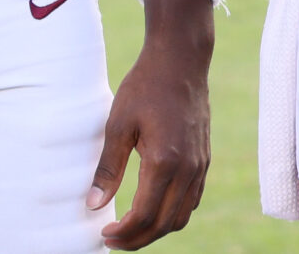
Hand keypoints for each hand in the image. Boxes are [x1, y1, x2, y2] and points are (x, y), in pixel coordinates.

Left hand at [88, 0, 211, 247]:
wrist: (180, 61)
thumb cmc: (144, 87)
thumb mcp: (118, 124)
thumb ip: (108, 168)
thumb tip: (94, 204)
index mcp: (164, 162)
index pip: (144, 215)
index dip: (124, 233)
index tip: (104, 234)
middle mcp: (188, 170)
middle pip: (165, 224)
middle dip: (138, 239)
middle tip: (113, 239)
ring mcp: (200, 166)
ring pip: (182, 216)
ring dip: (157, 229)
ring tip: (131, 229)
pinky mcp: (204, 160)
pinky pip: (192, 200)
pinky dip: (173, 213)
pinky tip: (153, 207)